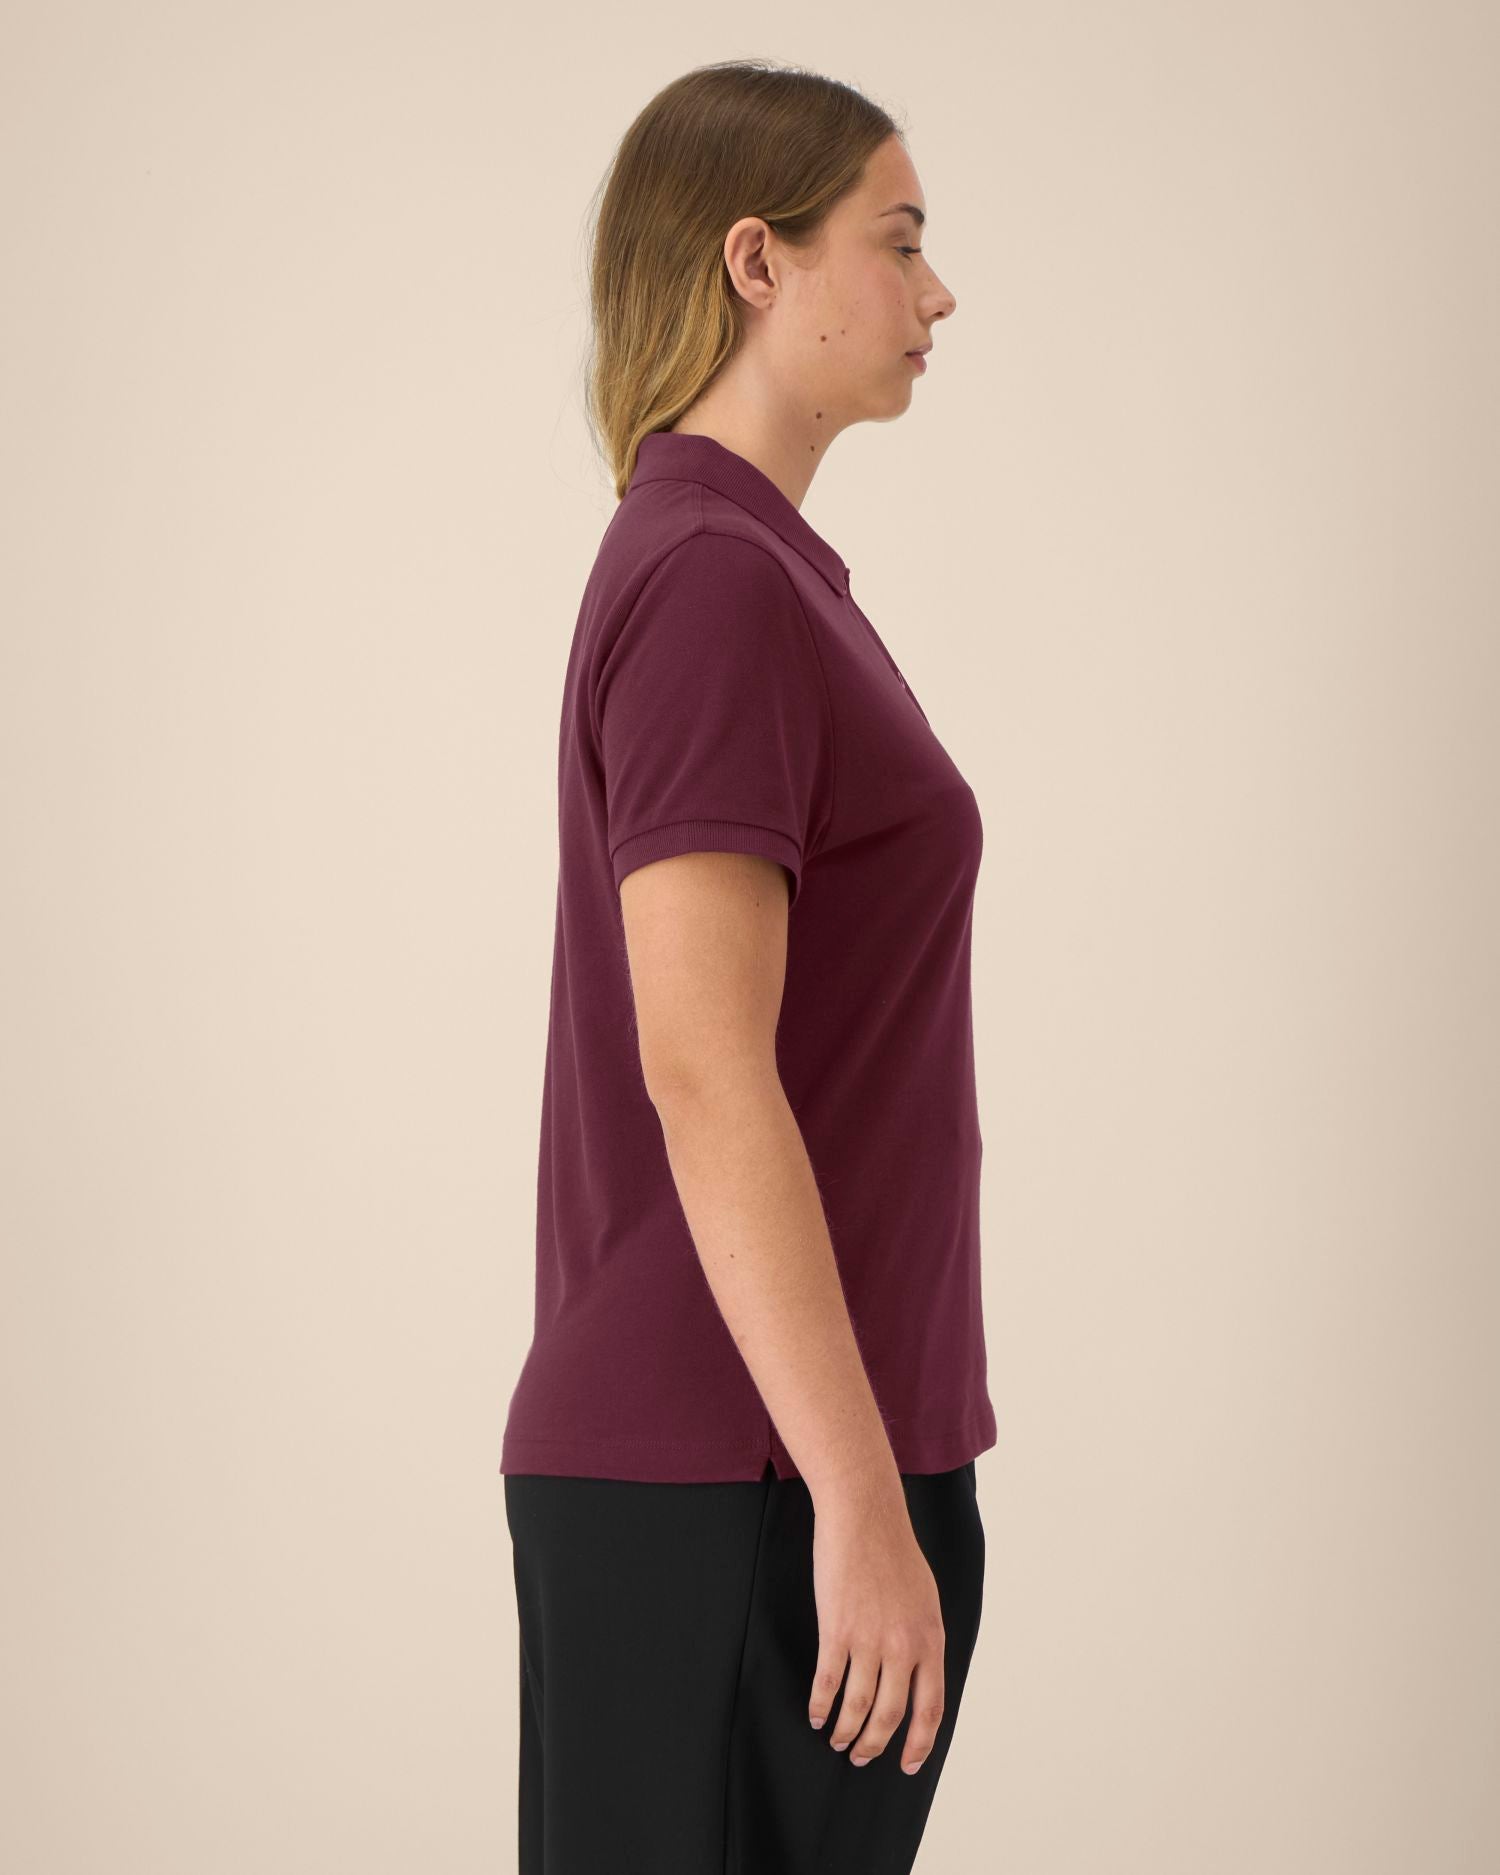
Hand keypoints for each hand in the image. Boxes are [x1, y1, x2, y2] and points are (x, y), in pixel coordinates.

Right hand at [807, 1485, 944, 1773]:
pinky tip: (815, 1713)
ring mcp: (870, 1639)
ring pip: (858, 1707)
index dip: (919, 1744)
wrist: (865, 1514)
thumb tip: (917, 1674)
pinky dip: (820, 1704)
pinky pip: (828, 1682)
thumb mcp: (925, 1599)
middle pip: (891, 1716)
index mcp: (931, 1640)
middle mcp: (904, 1646)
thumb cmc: (894, 1551)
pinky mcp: (837, 1629)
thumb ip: (923, 1638)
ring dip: (845, 1731)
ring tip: (836, 1739)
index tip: (907, 1763)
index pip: (931, 1708)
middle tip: (861, 1756)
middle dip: (874, 1745)